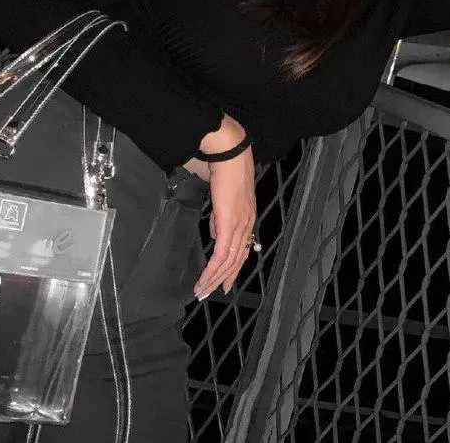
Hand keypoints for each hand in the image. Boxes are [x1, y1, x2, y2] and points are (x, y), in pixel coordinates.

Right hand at [192, 143, 256, 298]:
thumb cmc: (225, 169)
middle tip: (207, 293)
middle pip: (236, 261)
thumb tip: (215, 234)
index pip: (242, 250)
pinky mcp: (230, 224)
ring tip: (201, 291)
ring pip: (229, 262)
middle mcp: (247, 225)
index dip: (232, 269)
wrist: (230, 155)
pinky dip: (212, 269)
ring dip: (214, 279)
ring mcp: (241, 225)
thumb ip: (220, 217)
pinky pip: (221, 254)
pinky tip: (204, 278)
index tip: (223, 283)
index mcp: (247, 218)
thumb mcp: (223, 198)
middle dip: (222, 280)